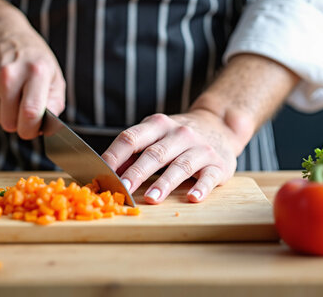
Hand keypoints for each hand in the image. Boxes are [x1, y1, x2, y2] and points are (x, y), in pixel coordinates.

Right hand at [0, 8, 65, 139]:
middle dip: (19, 122)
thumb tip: (47, 127)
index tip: (33, 128)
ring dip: (5, 113)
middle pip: (10, 123)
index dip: (32, 129)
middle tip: (23, 104)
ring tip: (11, 92)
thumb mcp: (53, 74)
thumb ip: (55, 102)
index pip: (30, 113)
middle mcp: (8, 74)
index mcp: (35, 71)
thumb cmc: (31, 58)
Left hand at [101, 110, 239, 203]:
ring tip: (152, 198)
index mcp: (157, 125)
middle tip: (123, 189)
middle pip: (154, 154)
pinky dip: (201, 187)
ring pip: (180, 165)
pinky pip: (209, 176)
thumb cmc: (177, 138)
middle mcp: (179, 134)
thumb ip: (132, 153)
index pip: (131, 138)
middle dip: (136, 173)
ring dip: (165, 183)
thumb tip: (106, 174)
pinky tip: (192, 198)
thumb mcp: (154, 136)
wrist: (219, 126)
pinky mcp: (218, 164)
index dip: (115, 156)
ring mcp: (200, 148)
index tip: (102, 173)